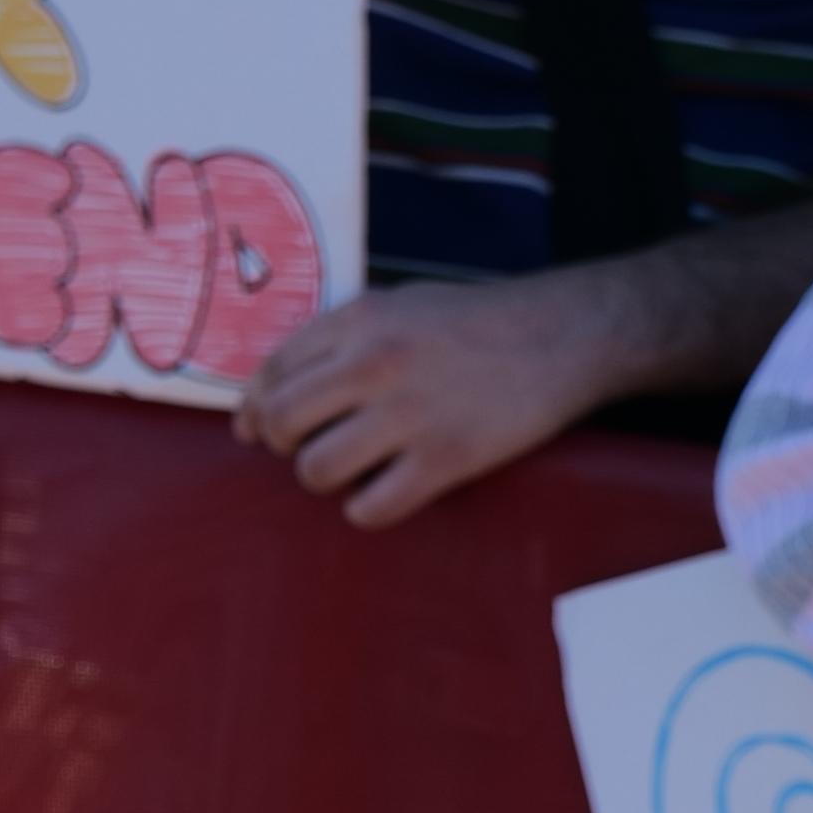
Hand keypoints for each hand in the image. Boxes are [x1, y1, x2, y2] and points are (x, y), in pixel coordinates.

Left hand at [237, 266, 615, 531]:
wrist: (561, 335)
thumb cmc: (475, 320)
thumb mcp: (399, 304)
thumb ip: (341, 337)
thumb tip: (275, 387)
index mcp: (358, 319)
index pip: (272, 369)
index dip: (252, 406)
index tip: (251, 429)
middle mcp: (373, 363)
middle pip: (281, 421)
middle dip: (282, 443)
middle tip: (307, 447)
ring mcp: (409, 414)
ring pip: (315, 469)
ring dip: (323, 478)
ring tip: (352, 469)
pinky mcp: (445, 459)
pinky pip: (371, 507)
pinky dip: (367, 509)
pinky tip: (384, 492)